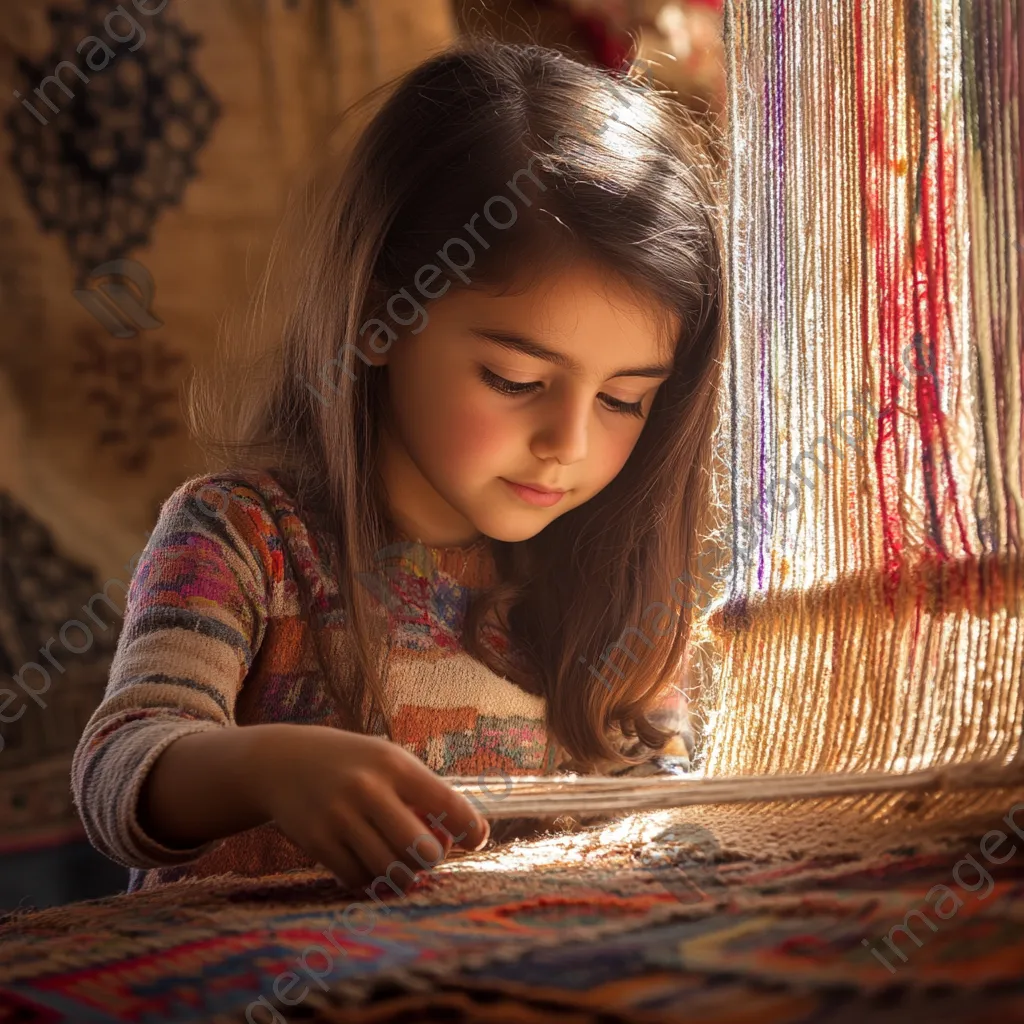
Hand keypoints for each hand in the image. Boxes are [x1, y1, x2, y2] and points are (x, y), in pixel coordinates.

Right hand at [251, 725, 489, 891]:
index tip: (476, 839)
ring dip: (403, 874)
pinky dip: (371, 879)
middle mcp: (368, 789)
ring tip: (400, 861)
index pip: (447, 803)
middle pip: (420, 849)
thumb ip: (424, 796)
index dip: (470, 829)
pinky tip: (368, 861)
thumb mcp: (389, 762)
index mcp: (394, 764)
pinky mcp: (317, 841)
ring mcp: (339, 816)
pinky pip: (358, 878)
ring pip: (390, 870)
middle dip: (431, 858)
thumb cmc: (354, 764)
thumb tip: (464, 838)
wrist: (283, 762)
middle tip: (426, 852)